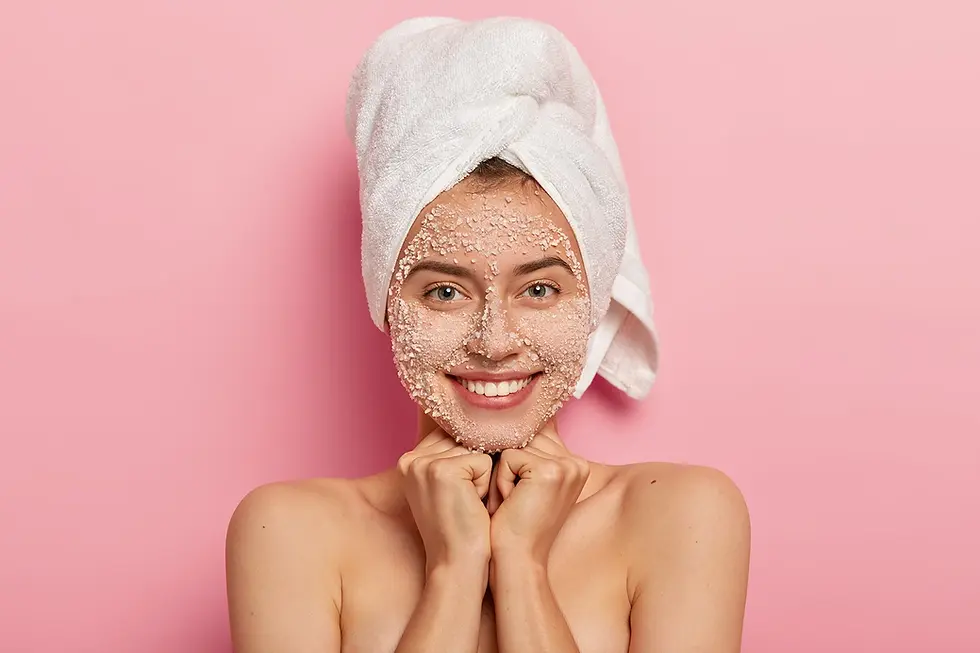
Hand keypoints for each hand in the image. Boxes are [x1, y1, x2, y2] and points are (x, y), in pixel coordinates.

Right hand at [398, 428, 493, 574]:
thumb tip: (481, 424)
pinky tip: (473, 506)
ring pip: (477, 448)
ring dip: (483, 476)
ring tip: (469, 503)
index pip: (453, 435)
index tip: (461, 494)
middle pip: (465, 438)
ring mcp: (425, 464)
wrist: (457, 564)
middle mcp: (411, 458)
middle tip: (465, 502)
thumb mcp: (449, 487)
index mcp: (409, 460)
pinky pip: (484, 462)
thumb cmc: (460, 528)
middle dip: (476, 468)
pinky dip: (487, 484)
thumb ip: (453, 454)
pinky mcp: (444, 471)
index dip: (469, 460)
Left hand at [486, 422, 589, 566]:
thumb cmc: (514, 524)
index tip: (520, 493)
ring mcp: (566, 466)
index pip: (534, 434)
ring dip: (502, 474)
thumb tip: (510, 416)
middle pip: (523, 437)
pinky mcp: (549, 471)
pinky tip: (511, 504)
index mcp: (575, 463)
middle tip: (515, 501)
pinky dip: (500, 481)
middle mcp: (576, 462)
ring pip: (513, 446)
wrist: (516, 560)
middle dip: (508, 467)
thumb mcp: (526, 483)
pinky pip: (507, 458)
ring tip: (512, 502)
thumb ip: (529, 450)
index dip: (515, 460)